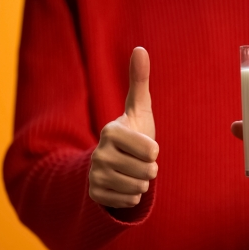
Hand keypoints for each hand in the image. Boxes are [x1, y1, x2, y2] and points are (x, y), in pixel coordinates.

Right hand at [89, 47, 158, 207]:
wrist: (114, 163)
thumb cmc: (133, 134)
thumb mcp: (139, 109)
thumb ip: (139, 81)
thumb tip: (140, 48)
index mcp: (111, 131)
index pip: (150, 151)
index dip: (154, 151)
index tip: (145, 147)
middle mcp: (99, 153)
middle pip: (146, 171)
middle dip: (149, 169)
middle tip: (138, 161)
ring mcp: (94, 175)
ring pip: (138, 187)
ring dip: (142, 182)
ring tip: (132, 171)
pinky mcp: (94, 194)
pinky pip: (128, 201)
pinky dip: (132, 195)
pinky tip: (125, 184)